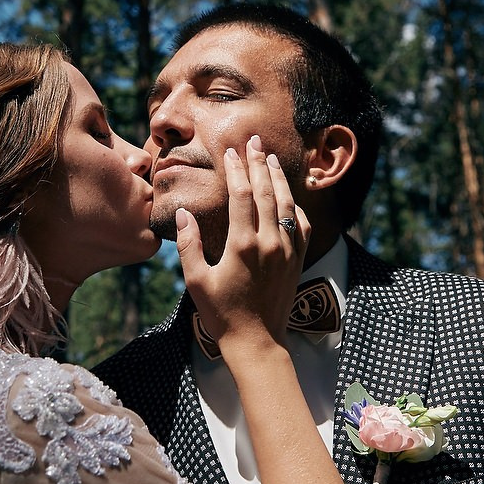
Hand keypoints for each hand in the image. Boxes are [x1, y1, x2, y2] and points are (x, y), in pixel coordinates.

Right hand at [176, 135, 309, 352]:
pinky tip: (289, 197)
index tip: (230, 152)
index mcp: (242, 244)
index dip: (236, 170)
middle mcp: (269, 242)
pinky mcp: (297, 261)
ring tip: (271, 158)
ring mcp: (287, 251)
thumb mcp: (196, 281)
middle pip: (266, 192)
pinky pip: (301, 225)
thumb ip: (190, 245)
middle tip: (254, 141)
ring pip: (286, 204)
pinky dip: (295, 206)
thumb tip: (183, 213)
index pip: (241, 195)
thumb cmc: (222, 314)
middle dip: (259, 163)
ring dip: (278, 178)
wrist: (257, 342)